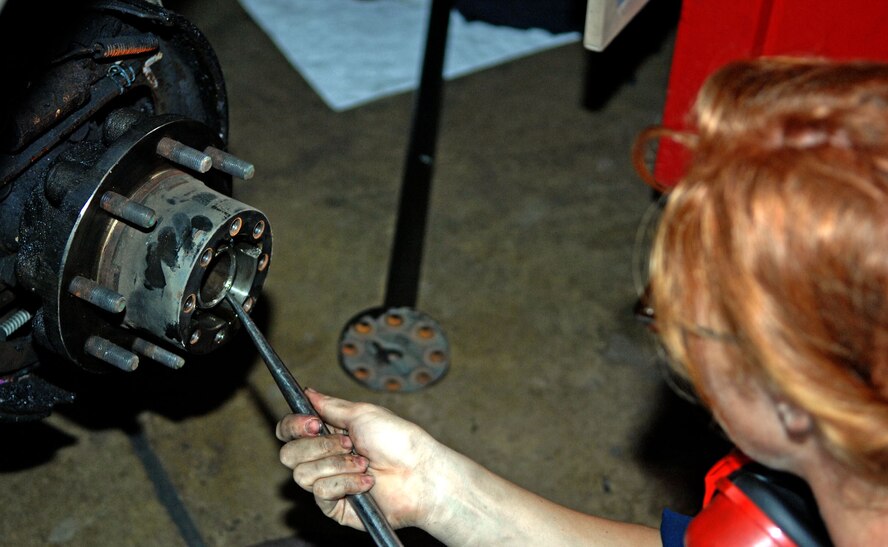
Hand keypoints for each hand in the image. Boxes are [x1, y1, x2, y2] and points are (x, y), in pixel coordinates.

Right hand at [276, 389, 442, 529]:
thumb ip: (329, 405)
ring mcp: (328, 482)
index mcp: (328, 433)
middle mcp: (324, 458)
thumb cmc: (398, 441)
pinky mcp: (334, 506)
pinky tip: (367, 482)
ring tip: (364, 464)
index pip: (289, 431)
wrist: (419, 473)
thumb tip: (307, 391)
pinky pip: (321, 493)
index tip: (313, 423)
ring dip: (337, 465)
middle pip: (289, 454)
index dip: (294, 426)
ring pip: (302, 474)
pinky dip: (346, 483)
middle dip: (320, 446)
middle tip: (349, 444)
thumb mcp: (363, 413)